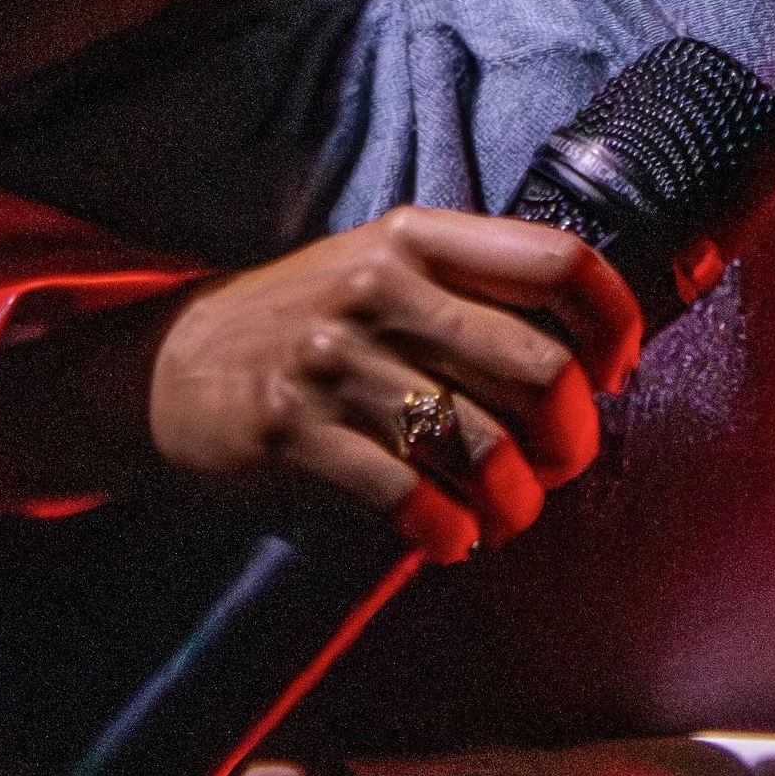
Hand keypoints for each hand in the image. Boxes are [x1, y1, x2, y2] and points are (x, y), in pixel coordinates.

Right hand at [146, 208, 640, 561]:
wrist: (161, 372)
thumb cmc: (300, 327)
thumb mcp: (379, 272)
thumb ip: (472, 294)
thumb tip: (592, 358)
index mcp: (414, 237)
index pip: (558, 261)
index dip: (612, 323)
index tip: (613, 372)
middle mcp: (379, 287)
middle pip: (542, 372)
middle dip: (572, 440)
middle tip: (558, 465)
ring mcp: (333, 358)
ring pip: (486, 448)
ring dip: (515, 504)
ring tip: (502, 515)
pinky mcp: (296, 432)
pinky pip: (413, 500)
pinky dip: (447, 533)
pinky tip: (444, 537)